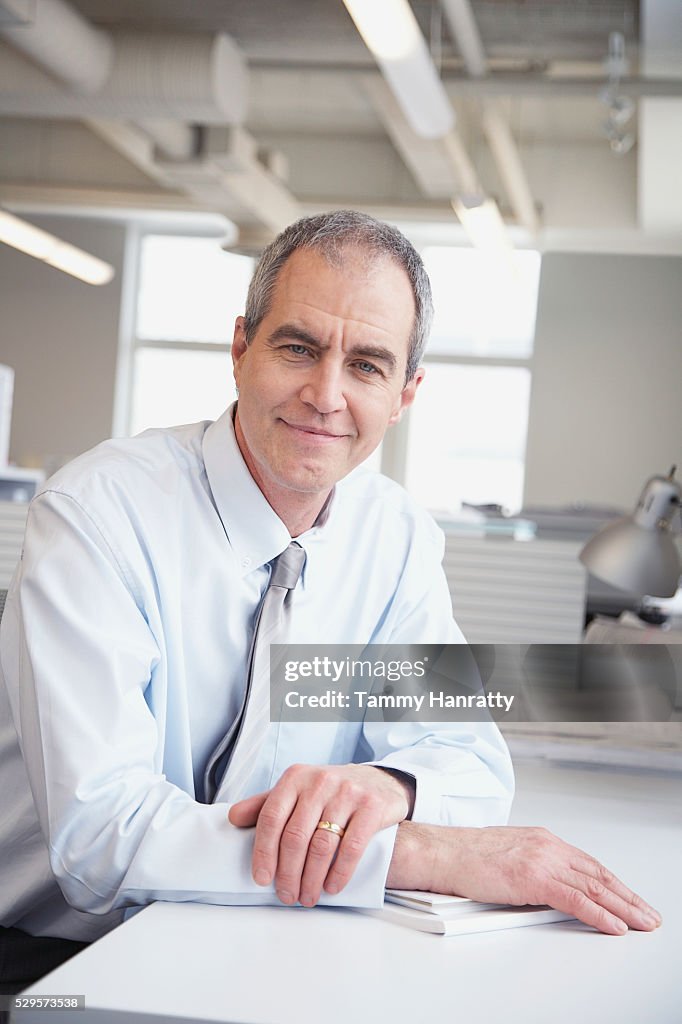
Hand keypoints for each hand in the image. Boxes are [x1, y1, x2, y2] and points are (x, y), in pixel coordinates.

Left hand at [228, 763, 412, 906]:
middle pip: (295, 836)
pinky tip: (332, 887)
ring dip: (311, 879)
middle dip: (288, 873)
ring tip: (307, 897)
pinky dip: (339, 873)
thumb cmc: (329, 792)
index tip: (262, 880)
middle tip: (287, 895)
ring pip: (322, 845)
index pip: (271, 817)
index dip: (264, 852)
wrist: (377, 781)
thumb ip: (266, 804)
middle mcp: (320, 781)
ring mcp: (347, 792)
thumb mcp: (297, 791)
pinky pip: (352, 847)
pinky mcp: (371, 806)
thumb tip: (233, 818)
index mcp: (295, 777)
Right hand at [387, 822, 661, 935]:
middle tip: (647, 914)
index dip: (613, 883)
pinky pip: (575, 900)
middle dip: (626, 896)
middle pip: (598, 874)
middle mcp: (546, 846)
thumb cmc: (464, 857)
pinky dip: (599, 914)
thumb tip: (546, 893)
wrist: (440, 852)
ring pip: (594, 887)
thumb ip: (531, 870)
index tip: (628, 898)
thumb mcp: (507, 857)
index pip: (588, 864)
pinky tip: (615, 925)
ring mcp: (541, 860)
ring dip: (623, 907)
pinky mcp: (532, 878)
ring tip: (641, 922)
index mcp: (542, 839)